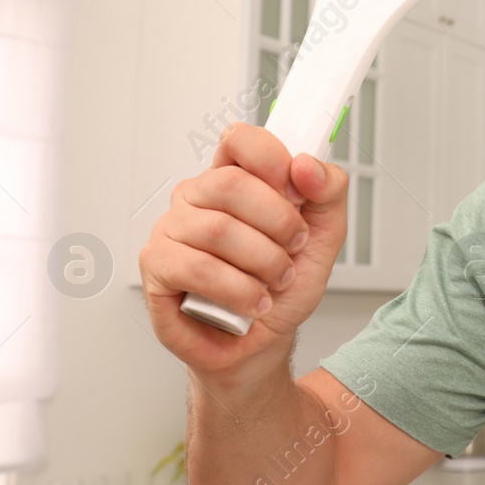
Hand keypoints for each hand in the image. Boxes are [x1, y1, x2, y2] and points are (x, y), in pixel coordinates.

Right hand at [140, 122, 348, 378]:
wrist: (261, 344)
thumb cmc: (282, 288)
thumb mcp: (324, 236)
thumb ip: (328, 192)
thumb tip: (308, 165)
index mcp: (234, 178)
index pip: (240, 140)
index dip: (273, 160)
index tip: (298, 192)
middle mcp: (197, 197)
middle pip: (232, 183)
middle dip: (279, 223)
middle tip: (293, 249)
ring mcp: (171, 229)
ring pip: (218, 230)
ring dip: (263, 263)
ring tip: (274, 283)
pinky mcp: (156, 266)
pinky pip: (197, 268)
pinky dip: (237, 290)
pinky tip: (252, 302)